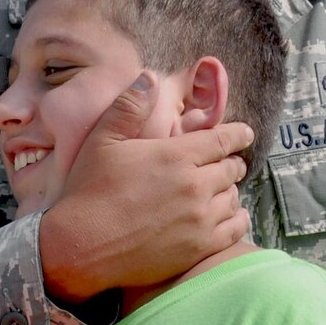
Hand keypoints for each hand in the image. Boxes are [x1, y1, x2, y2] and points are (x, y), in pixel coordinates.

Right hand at [39, 73, 253, 302]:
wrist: (80, 248)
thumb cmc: (88, 192)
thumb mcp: (102, 140)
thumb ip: (129, 106)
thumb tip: (150, 76)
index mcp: (176, 156)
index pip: (222, 139)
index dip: (237, 134)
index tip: (245, 133)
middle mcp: (195, 186)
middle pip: (231, 169)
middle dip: (231, 163)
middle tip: (228, 164)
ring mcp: (200, 219)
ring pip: (233, 198)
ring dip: (230, 191)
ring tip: (222, 191)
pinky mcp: (199, 247)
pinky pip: (235, 229)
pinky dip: (237, 219)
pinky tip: (230, 216)